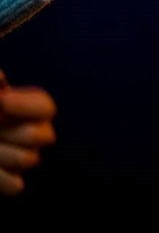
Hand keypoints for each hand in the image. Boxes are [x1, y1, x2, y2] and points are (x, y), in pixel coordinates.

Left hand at [0, 72, 56, 194]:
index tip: (2, 103)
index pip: (46, 108)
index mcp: (30, 109)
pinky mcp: (13, 183)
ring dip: (1, 153)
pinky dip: (0, 178)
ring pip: (28, 159)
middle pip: (40, 136)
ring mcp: (25, 158)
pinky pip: (16, 186)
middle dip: (9, 132)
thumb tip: (1, 80)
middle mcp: (35, 133)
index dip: (25, 107)